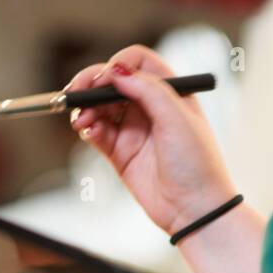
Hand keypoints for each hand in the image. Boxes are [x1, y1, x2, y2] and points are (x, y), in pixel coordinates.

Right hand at [64, 45, 237, 237]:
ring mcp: (133, 129)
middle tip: (75, 94)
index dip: (117, 65)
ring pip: (100, 107)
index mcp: (170, 91)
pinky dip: (87, 128)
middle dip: (91, 85)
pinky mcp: (120, 152)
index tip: (104, 78)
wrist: (194, 209)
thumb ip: (148, 90)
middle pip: (112, 82)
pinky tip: (87, 132)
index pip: (137, 62)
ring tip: (82, 121)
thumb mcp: (177, 118)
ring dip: (86, 109)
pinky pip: (96, 132)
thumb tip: (116, 70)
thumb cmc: (197, 163)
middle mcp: (149, 106)